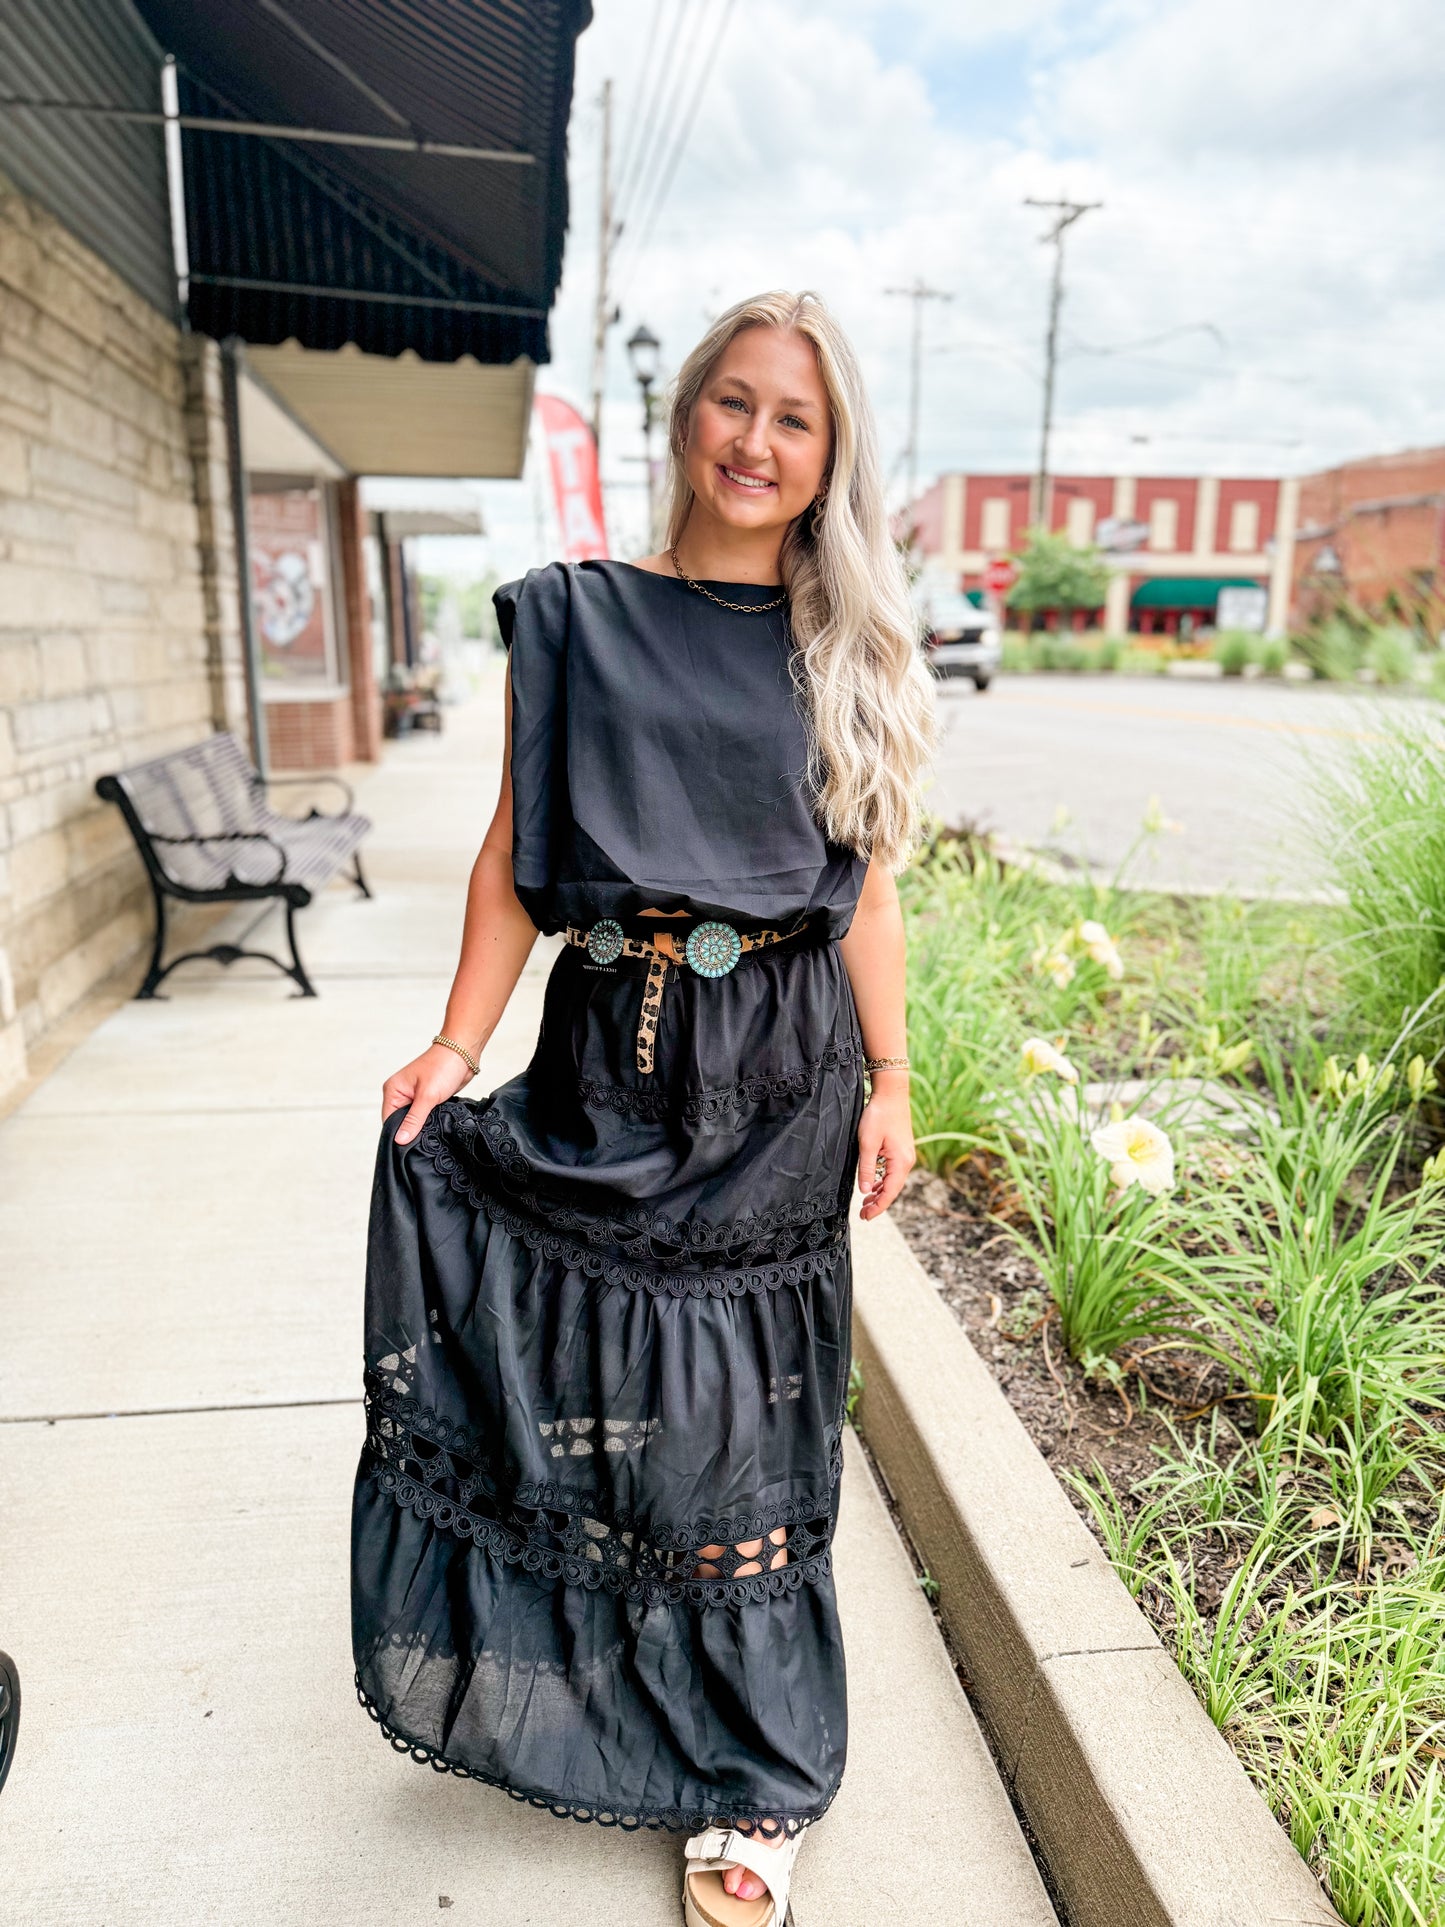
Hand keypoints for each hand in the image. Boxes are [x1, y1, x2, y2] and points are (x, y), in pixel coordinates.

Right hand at [383, 1043, 476, 1145]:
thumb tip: (400, 1140)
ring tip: (432, 1127)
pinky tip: (437, 1123)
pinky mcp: (427, 1099)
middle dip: (412, 1130)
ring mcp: (414, 1096)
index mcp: (393, 1090)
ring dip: (422, 1125)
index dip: (398, 1134)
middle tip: (424, 1137)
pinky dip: (430, 1120)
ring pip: (414, 1120)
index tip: (409, 1146)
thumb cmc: (442, 1067)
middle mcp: (400, 1093)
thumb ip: (413, 1120)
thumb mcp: (427, 1096)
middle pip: (400, 1122)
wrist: (463, 1054)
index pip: (388, 1121)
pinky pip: (424, 1116)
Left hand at [857, 1077, 914, 1219]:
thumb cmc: (879, 1115)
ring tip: (865, 1203)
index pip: (890, 1192)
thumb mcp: (867, 1143)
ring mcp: (906, 1155)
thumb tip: (865, 1190)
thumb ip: (867, 1168)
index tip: (865, 1217)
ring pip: (893, 1181)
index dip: (878, 1207)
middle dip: (878, 1203)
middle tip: (862, 1214)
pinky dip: (883, 1181)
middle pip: (893, 1189)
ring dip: (880, 1193)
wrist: (892, 1094)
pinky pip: (893, 1172)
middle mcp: (907, 1161)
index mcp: (901, 1162)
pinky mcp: (901, 1150)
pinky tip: (873, 1185)